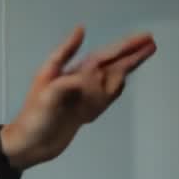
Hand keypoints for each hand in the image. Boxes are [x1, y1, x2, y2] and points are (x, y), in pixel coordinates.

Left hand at [2, 25, 156, 168]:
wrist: (30, 146)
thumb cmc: (33, 120)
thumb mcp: (47, 97)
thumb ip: (70, 83)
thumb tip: (92, 77)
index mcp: (58, 73)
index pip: (85, 55)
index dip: (96, 44)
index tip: (98, 32)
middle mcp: (71, 81)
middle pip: (105, 62)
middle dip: (126, 51)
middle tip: (148, 41)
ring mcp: (80, 96)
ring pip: (109, 77)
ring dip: (126, 65)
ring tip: (143, 53)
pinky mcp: (83, 110)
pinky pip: (105, 96)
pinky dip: (115, 89)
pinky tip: (123, 78)